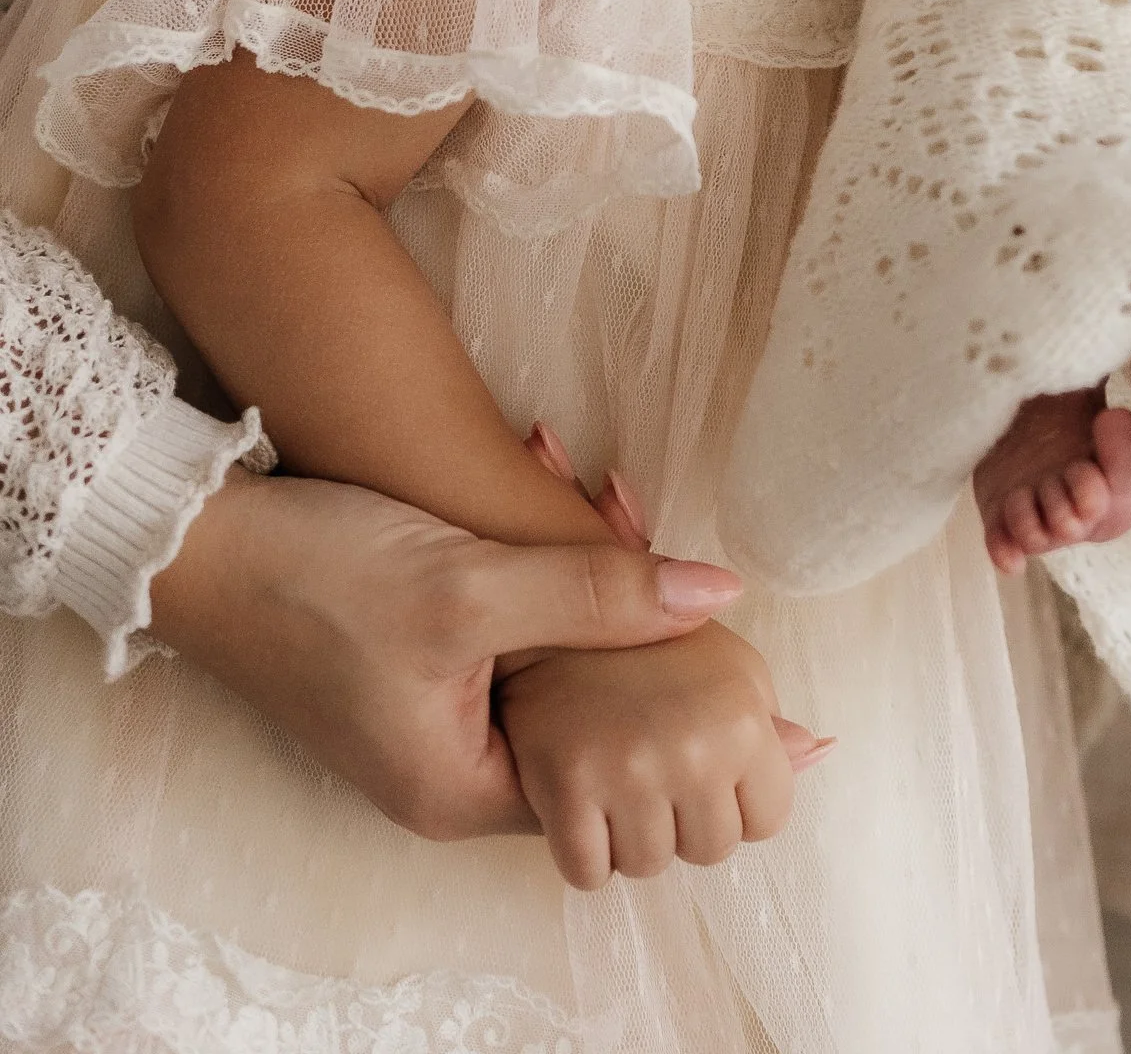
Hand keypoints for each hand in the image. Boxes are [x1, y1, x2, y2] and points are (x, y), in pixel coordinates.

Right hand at [145, 465, 741, 845]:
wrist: (203, 543)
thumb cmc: (323, 578)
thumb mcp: (472, 585)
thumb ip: (597, 592)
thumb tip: (720, 594)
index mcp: (462, 790)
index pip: (609, 785)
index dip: (682, 732)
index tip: (754, 689)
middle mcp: (449, 774)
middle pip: (589, 732)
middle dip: (647, 653)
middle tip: (718, 599)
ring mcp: (431, 723)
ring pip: (556, 677)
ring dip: (600, 604)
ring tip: (639, 519)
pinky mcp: (418, 669)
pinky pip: (517, 647)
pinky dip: (556, 591)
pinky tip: (585, 512)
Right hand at [498, 622, 823, 887]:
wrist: (554, 619)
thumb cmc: (653, 646)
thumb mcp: (729, 666)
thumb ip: (770, 720)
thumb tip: (821, 753)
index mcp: (743, 717)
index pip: (769, 822)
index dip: (737, 801)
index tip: (707, 770)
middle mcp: (693, 749)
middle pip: (711, 851)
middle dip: (687, 822)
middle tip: (656, 768)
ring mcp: (627, 771)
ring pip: (648, 866)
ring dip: (633, 837)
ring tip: (619, 778)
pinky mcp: (564, 787)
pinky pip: (588, 874)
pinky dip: (584, 853)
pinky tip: (582, 802)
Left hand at [974, 385, 1130, 574]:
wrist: (1021, 408)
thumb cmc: (1068, 399)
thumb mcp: (1091, 385)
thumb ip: (1108, 374)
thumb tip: (1122, 330)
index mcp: (1116, 477)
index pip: (1126, 487)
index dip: (1117, 461)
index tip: (1106, 422)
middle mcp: (1079, 506)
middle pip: (1077, 522)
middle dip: (1067, 496)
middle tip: (1064, 466)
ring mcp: (1039, 515)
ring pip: (1038, 536)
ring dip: (1030, 518)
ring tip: (1023, 491)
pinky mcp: (1002, 518)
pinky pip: (1005, 546)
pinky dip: (1006, 553)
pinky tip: (1009, 558)